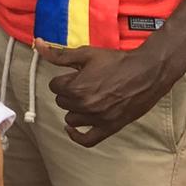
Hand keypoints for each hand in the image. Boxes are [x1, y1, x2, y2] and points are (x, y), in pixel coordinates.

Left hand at [33, 39, 174, 146]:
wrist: (148, 72)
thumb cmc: (117, 61)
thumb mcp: (86, 54)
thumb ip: (59, 54)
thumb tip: (37, 44)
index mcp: (76, 88)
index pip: (54, 87)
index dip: (63, 79)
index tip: (75, 76)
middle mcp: (85, 106)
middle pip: (62, 102)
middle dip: (69, 93)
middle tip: (84, 84)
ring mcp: (98, 119)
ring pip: (71, 119)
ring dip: (75, 110)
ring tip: (86, 99)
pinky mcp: (110, 127)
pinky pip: (88, 140)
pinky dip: (77, 137)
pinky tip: (71, 130)